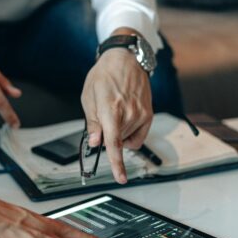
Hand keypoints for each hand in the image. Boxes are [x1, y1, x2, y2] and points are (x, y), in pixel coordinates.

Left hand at [81, 43, 152, 183]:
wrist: (125, 59)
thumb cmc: (104, 76)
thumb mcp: (88, 98)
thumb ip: (92, 123)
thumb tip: (95, 143)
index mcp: (110, 109)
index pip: (113, 143)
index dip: (116, 163)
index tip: (120, 178)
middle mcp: (129, 113)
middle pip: (117, 142)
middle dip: (107, 137)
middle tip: (103, 117)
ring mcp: (141, 114)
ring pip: (127, 141)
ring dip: (119, 134)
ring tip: (115, 111)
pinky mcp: (149, 114)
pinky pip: (138, 138)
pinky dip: (130, 135)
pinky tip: (125, 121)